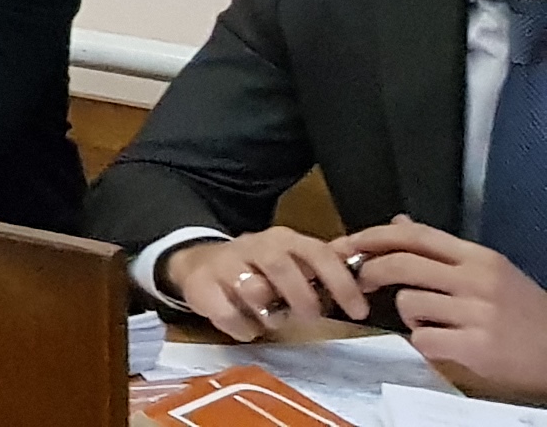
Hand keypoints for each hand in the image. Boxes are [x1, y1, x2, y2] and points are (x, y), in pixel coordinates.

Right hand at [161, 226, 369, 340]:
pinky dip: (243, 327)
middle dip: (303, 298)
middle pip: (283, 267)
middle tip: (312, 318)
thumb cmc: (258, 268)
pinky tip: (248, 327)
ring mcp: (225, 265)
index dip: (341, 283)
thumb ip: (324, 266)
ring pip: (252, 289)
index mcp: (283, 240)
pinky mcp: (202, 286)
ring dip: (270, 313)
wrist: (198, 264)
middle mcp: (254, 246)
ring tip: (274, 320)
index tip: (358, 310)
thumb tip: (369, 272)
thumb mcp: (292, 260)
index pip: (318, 253)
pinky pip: (226, 313)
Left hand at [351, 218, 546, 396]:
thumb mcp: (490, 271)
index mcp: (480, 258)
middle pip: (402, 264)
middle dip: (370, 271)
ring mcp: (477, 314)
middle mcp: (478, 281)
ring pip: (409, 303)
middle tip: (360, 282)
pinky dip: (424, 343)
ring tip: (432, 323)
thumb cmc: (523, 313)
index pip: (416, 236)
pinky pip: (422, 340)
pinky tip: (444, 344)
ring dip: (409, 315)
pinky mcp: (476, 348)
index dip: (375, 236)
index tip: (347, 243)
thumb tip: (399, 222)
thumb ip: (442, 251)